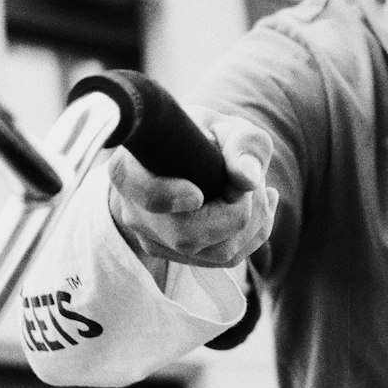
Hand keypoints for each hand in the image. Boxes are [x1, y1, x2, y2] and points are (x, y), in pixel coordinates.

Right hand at [108, 112, 277, 272]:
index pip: (142, 195)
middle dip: (237, 213)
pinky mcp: (178, 256)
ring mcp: (154, 240)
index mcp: (129, 171)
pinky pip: (224, 258)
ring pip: (215, 253)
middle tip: (256, 182)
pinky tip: (256, 207)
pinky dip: (252, 235)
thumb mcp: (228, 128)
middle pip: (188, 236)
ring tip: (258, 190)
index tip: (197, 195)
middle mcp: (135, 213)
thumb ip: (243, 146)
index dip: (168, 198)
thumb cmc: (208, 137)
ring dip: (253, 223)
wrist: (190, 154)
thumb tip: (248, 180)